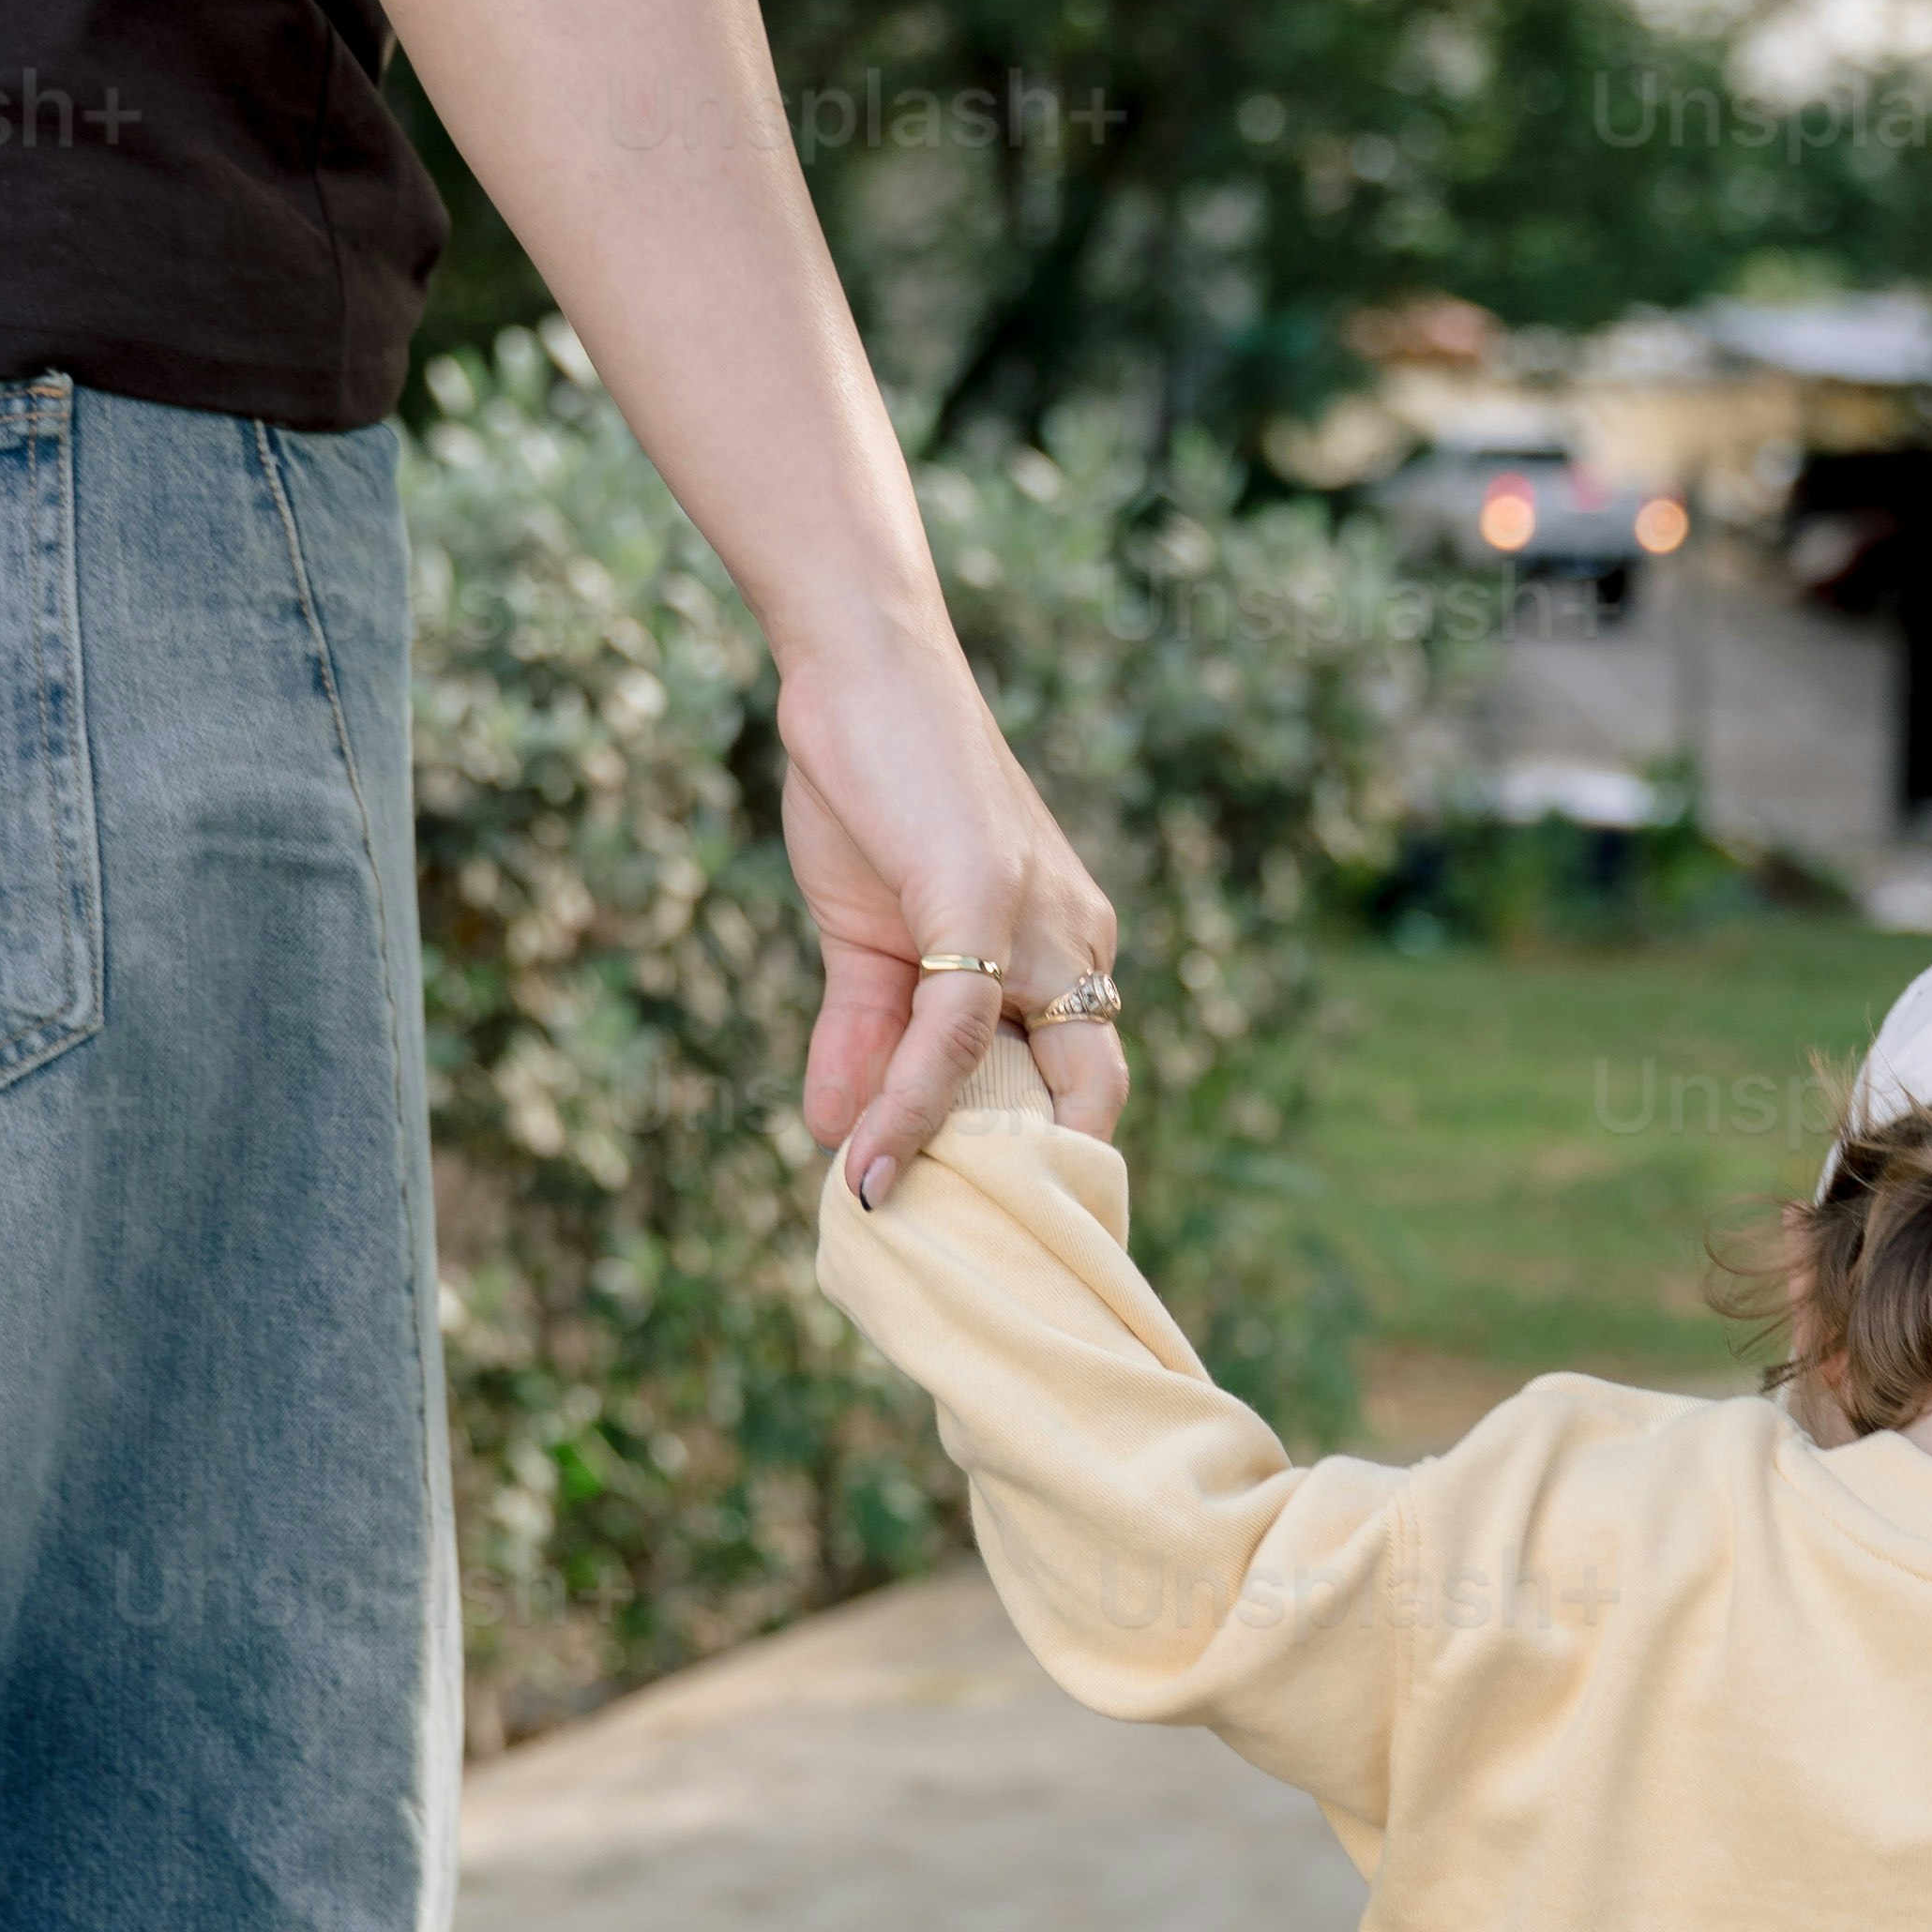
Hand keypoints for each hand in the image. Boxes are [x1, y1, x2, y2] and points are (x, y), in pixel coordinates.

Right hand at [779, 625, 1128, 1194]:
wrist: (859, 666)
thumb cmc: (876, 787)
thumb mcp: (868, 936)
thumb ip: (867, 1037)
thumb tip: (839, 1138)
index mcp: (1063, 949)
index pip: (1082, 1080)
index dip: (1050, 1162)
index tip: (1001, 1233)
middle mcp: (1076, 942)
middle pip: (1093, 1097)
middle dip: (1050, 1192)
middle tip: (986, 1264)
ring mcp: (1041, 922)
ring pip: (1023, 1081)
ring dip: (957, 1169)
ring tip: (893, 1226)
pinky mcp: (984, 898)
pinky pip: (955, 1033)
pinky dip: (906, 1107)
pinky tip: (861, 1159)